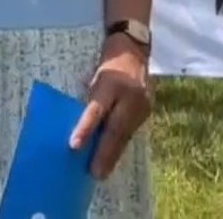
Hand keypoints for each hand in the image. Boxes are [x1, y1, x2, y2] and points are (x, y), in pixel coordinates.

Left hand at [70, 39, 152, 178]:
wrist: (133, 49)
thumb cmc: (106, 64)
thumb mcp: (93, 77)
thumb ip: (87, 101)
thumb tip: (75, 129)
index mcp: (110, 82)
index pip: (97, 109)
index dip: (86, 128)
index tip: (74, 146)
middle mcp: (129, 94)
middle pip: (115, 127)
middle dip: (104, 152)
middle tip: (95, 173)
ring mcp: (142, 102)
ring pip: (126, 133)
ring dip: (113, 154)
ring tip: (102, 172)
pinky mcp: (148, 109)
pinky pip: (131, 131)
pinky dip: (121, 146)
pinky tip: (113, 159)